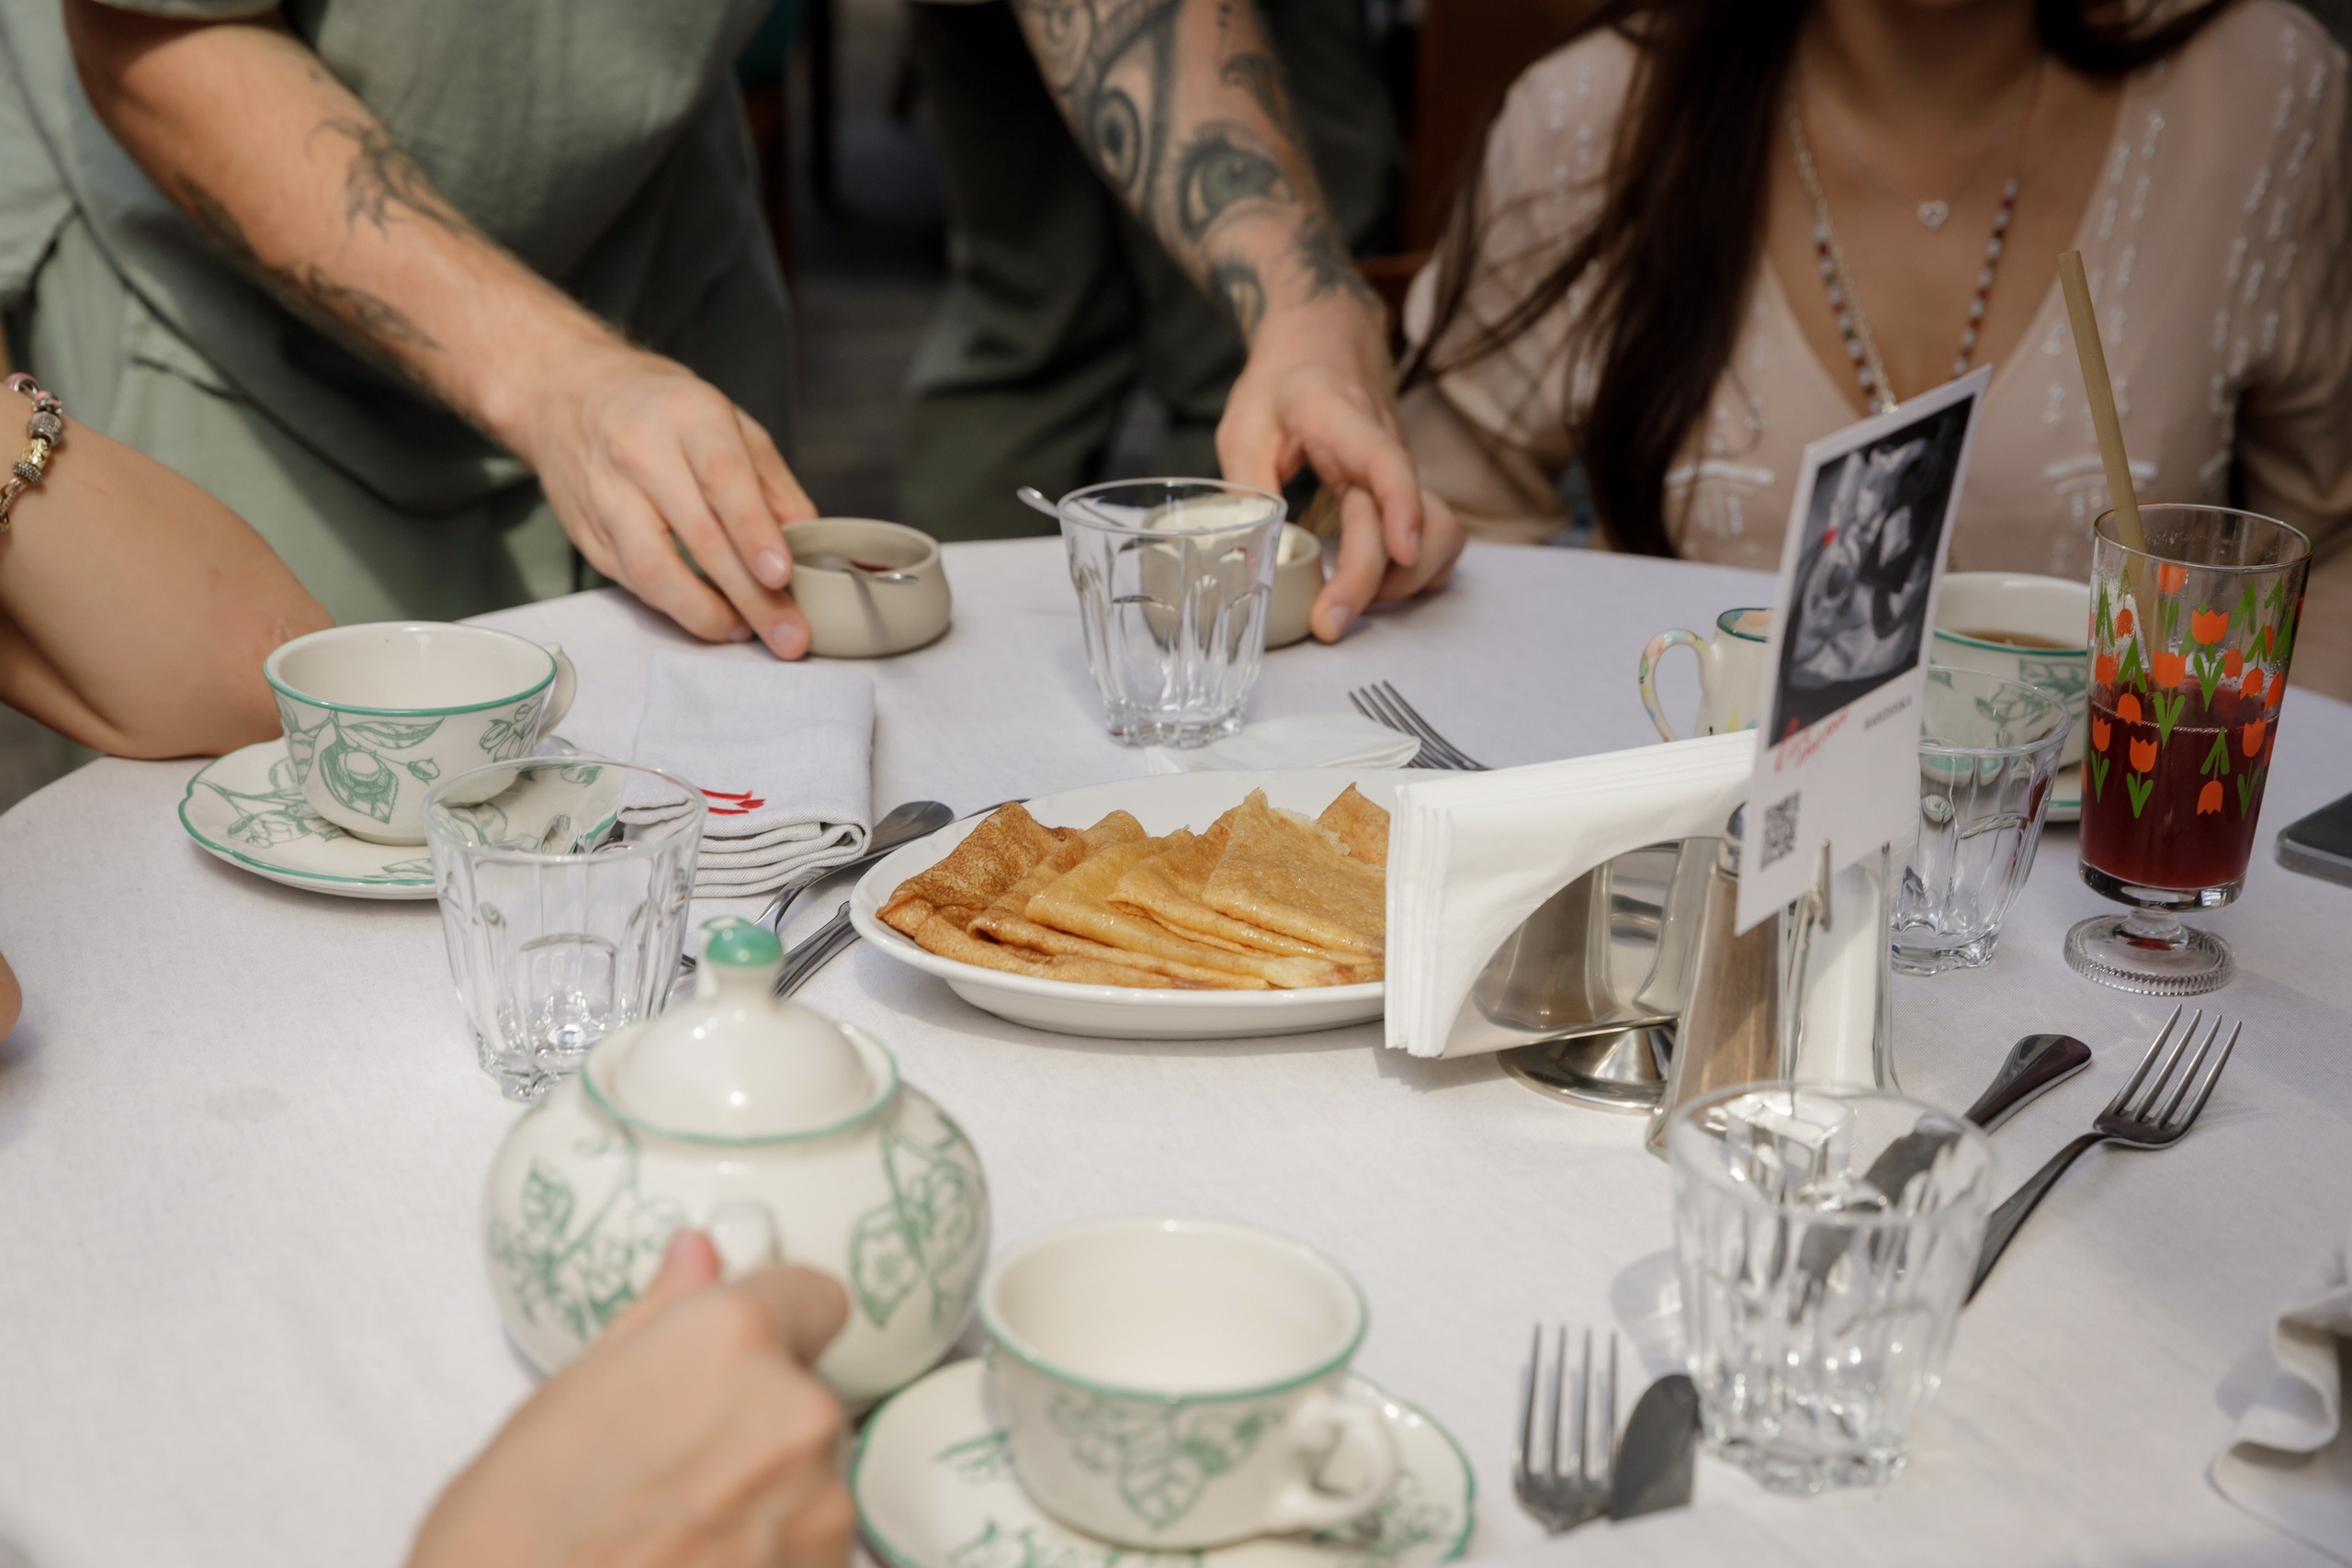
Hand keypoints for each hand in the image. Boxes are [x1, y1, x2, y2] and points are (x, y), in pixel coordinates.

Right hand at [409, 1231, 853, 1567]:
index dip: (773, 1329)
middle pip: (809, 1393)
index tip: (736, 1365)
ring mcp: (822, 1499)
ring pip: (816, 1474)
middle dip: (759, 1422)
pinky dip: (774, 1556)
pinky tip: (700, 1566)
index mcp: (730, 1336)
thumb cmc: (513, 1541)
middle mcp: (795, 1406)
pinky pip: (815, 1544)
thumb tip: (697, 1254)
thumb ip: (658, 1317)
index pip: (812, 1296)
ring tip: (678, 1533)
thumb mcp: (563, 1403)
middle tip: (676, 1471)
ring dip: (769, 1496)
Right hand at [513, 333, 818, 657]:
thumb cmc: (663, 409)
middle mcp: (640, 454)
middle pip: (698, 535)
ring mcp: (606, 495)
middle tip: (788, 635)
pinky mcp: (586, 531)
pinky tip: (708, 615)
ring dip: (705, 612)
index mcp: (687, 416)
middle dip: (749, 595)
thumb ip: (772, 483)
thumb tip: (808, 542)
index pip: (722, 478)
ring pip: (653, 569)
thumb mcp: (730, 422)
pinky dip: (674, 607)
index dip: (754, 532)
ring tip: (744, 630)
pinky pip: (632, 581)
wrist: (567, 393)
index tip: (782, 575)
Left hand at [1216, 297, 1448, 639]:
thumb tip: (1245, 563)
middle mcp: (1385, 445)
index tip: (1402, 553)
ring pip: (1441, 532)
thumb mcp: (1244, 426)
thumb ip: (1247, 490)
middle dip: (1373, 582)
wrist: (1325, 337)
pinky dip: (1415, 572)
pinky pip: (1434, 537)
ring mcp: (1403, 469)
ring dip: (1407, 580)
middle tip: (1328, 625)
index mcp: (1341, 418)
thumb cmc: (1281, 381)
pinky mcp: (1406, 490)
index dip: (1401, 506)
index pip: (1387, 461)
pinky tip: (1374, 586)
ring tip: (1351, 602)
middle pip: (1403, 520)